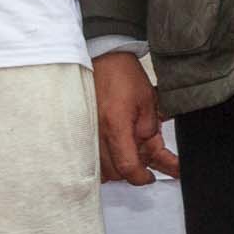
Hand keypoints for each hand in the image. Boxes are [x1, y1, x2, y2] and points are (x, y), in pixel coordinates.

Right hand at [93, 51, 178, 183]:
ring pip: (101, 167)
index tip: (151, 177)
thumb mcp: (149, 101)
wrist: (100, 56)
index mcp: (116, 126)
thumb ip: (150, 130)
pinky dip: (103, 159)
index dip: (142, 177)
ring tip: (129, 154)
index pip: (128, 166)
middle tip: (145, 163)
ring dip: (116, 167)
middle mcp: (97, 132)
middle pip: (114, 172)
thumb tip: (148, 150)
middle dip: (132, 171)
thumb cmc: (123, 74)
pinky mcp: (82, 128)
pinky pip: (90, 155)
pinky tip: (113, 151)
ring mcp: (87, 131)